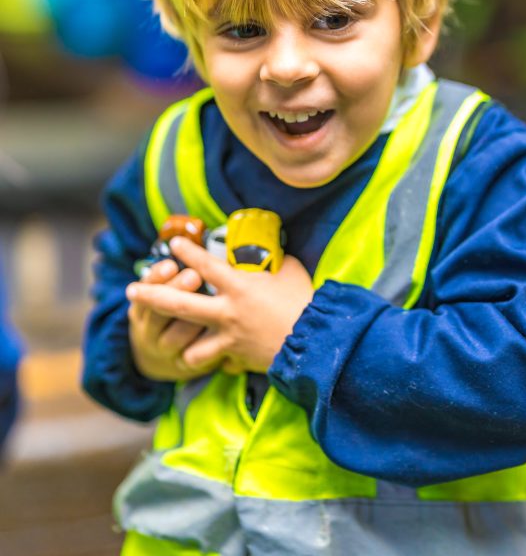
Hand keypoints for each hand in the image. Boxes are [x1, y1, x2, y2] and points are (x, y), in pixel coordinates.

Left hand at [126, 238, 313, 373]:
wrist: (314, 340)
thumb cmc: (304, 301)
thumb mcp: (290, 271)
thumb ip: (274, 263)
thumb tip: (270, 254)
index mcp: (240, 286)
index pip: (205, 264)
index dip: (187, 251)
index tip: (174, 242)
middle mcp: (227, 311)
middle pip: (178, 304)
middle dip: (151, 295)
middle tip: (131, 291)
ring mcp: (228, 337)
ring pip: (188, 345)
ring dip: (182, 344)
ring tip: (176, 342)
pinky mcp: (236, 356)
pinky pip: (215, 362)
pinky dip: (214, 361)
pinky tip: (215, 359)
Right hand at [128, 258, 210, 380]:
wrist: (162, 356)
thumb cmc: (170, 312)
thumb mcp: (161, 292)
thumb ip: (172, 275)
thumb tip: (185, 246)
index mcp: (141, 305)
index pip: (146, 287)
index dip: (157, 276)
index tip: (171, 263)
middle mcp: (147, 328)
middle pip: (159, 310)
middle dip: (176, 290)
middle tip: (193, 275)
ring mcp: (163, 348)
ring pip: (174, 336)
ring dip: (192, 321)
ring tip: (213, 308)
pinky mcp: (182, 364)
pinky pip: (193, 356)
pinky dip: (206, 348)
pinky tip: (222, 337)